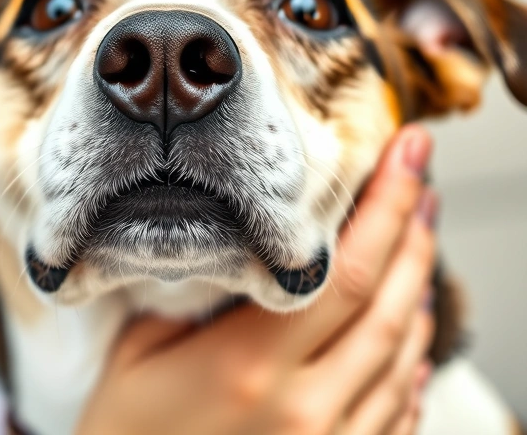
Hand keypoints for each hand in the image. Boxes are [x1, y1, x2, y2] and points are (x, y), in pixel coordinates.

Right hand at [77, 125, 437, 434]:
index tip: (409, 153)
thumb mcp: (138, 355)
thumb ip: (195, 300)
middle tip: (423, 184)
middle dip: (416, 235)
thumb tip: (245, 247)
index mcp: (248, 368)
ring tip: (418, 243)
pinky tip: (407, 334)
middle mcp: (304, 409)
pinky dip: (409, 363)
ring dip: (420, 294)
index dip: (388, 207)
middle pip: (390, 307)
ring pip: (401, 357)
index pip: (344, 273)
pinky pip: (397, 412)